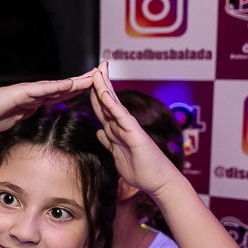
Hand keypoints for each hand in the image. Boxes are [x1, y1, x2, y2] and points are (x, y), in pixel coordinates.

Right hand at [0, 74, 94, 134]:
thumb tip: (34, 112)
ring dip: (76, 81)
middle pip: (63, 86)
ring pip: (57, 85)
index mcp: (34, 99)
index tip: (93, 87)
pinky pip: (42, 89)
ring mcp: (27, 90)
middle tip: (101, 74)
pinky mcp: (20, 92)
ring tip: (93, 76)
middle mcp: (33, 91)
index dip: (77, 90)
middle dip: (82, 81)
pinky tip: (70, 84)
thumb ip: (26, 113)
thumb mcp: (15, 117)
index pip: (60, 94)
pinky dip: (57, 86)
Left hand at [89, 61, 182, 197]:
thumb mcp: (117, 154)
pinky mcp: (135, 134)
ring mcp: (129, 128)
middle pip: (107, 101)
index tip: (89, 80)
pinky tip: (104, 93)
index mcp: (116, 131)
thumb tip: (100, 133)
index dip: (95, 94)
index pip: (103, 109)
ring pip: (113, 104)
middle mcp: (122, 126)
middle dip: (101, 83)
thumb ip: (109, 142)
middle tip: (97, 65)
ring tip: (98, 70)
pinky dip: (112, 104)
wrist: (158, 182)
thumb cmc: (141, 170)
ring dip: (104, 87)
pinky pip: (120, 116)